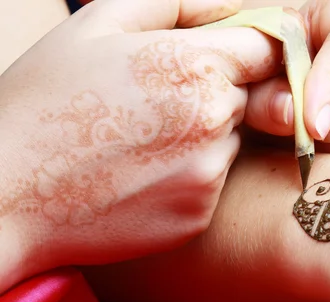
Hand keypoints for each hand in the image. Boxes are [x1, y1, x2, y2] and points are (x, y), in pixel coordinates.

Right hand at [0, 0, 280, 289]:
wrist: (9, 194)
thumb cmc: (46, 101)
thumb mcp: (100, 24)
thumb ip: (180, 4)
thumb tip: (236, 8)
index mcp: (195, 66)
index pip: (267, 48)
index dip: (246, 50)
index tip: (217, 57)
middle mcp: (214, 123)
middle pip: (247, 96)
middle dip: (216, 93)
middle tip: (153, 104)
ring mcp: (208, 175)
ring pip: (230, 141)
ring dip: (202, 137)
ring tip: (140, 142)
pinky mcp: (199, 215)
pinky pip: (212, 183)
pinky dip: (188, 176)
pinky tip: (141, 174)